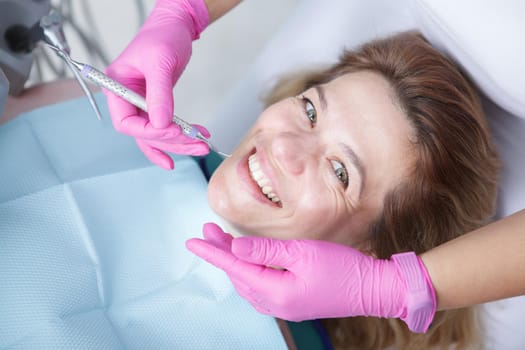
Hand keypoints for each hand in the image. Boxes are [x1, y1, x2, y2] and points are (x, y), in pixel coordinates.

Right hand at [105, 0, 209, 168]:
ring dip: (178, 144)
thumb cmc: (162, 36)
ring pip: (155, 135)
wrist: (175, 27)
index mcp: (117, 87)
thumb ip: (160, 94)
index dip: (149, 131)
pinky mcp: (154, 106)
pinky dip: (177, 139)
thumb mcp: (160, 63)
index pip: (126, 122)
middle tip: (196, 144)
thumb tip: (161, 123)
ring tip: (201, 146)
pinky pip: (162, 129)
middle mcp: (125, 99)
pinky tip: (191, 144)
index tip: (174, 130)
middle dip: (171, 141)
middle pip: (143, 133)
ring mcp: (140, 105)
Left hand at [186, 223, 435, 332]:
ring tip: (223, 240)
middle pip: (238, 275)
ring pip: (248, 281)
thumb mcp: (302, 252)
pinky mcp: (293, 301)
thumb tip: (235, 248)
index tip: (192, 240)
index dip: (212, 252)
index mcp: (274, 291)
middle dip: (222, 252)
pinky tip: (249, 258)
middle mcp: (274, 303)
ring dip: (235, 261)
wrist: (373, 289)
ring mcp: (284, 305)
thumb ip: (265, 251)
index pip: (234, 268)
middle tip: (208, 230)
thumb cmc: (342, 269)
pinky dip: (250, 270)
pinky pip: (261, 286)